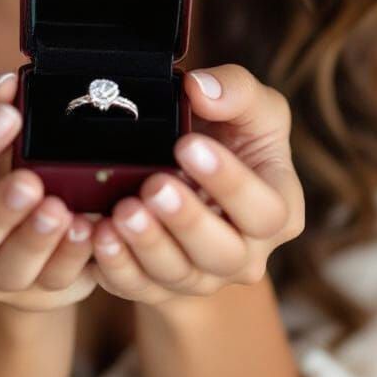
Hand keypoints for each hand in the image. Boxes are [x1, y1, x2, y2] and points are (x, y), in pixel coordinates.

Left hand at [88, 64, 304, 306]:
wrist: (197, 181)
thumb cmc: (231, 139)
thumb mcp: (250, 107)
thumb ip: (236, 90)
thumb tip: (201, 89)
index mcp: (277, 210)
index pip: (265, 210)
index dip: (229, 182)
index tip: (188, 145)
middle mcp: (245, 253)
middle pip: (224, 254)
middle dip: (187, 221)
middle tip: (154, 186)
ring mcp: (201, 275)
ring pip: (178, 275)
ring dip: (148, 245)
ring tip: (123, 211)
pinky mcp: (159, 286)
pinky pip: (137, 288)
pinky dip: (116, 266)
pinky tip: (98, 236)